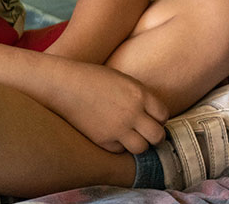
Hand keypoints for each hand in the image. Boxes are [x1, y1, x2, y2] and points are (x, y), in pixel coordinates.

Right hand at [48, 59, 170, 153]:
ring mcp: (117, 128)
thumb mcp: (124, 81)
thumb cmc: (94, 78)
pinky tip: (113, 137)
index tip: (152, 118)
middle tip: (147, 133)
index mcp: (140, 94)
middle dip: (155, 136)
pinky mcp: (102, 140)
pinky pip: (120, 150)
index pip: (163, 115)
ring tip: (131, 137)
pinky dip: (119, 146)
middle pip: (157, 136)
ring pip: (141, 148)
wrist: (64, 85)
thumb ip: (140, 97)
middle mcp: (132, 113)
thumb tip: (153, 114)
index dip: (159, 119)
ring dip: (139, 144)